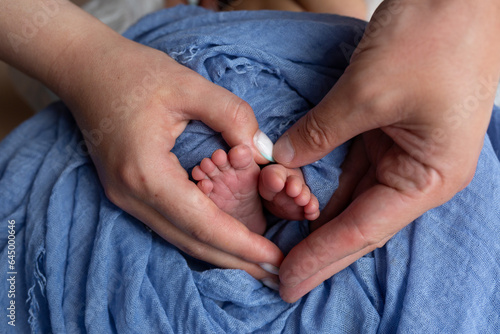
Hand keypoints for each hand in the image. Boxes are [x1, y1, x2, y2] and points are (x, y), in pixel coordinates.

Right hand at [0, 1, 282, 279]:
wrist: (85, 70)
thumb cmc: (133, 73)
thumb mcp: (188, 86)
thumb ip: (232, 116)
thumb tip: (264, 152)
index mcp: (146, 173)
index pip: (202, 222)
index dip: (241, 243)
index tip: (274, 258)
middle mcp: (132, 196)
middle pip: (192, 242)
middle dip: (236, 261)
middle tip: (276, 274)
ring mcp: (126, 198)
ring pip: (180, 239)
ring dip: (220, 254)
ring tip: (257, 264)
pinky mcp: (129, 193)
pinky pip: (170, 225)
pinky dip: (202, 237)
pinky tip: (225, 240)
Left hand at [273, 0, 499, 301]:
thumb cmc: (432, 39)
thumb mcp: (367, 93)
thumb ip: (321, 133)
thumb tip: (282, 160)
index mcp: (429, 176)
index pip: (363, 229)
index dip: (322, 256)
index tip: (287, 280)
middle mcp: (418, 172)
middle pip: (358, 221)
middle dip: (318, 249)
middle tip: (280, 278)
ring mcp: (401, 152)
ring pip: (351, 197)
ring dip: (315, 218)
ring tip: (281, 246)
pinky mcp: (385, 132)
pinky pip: (348, 168)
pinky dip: (321, 184)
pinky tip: (295, 201)